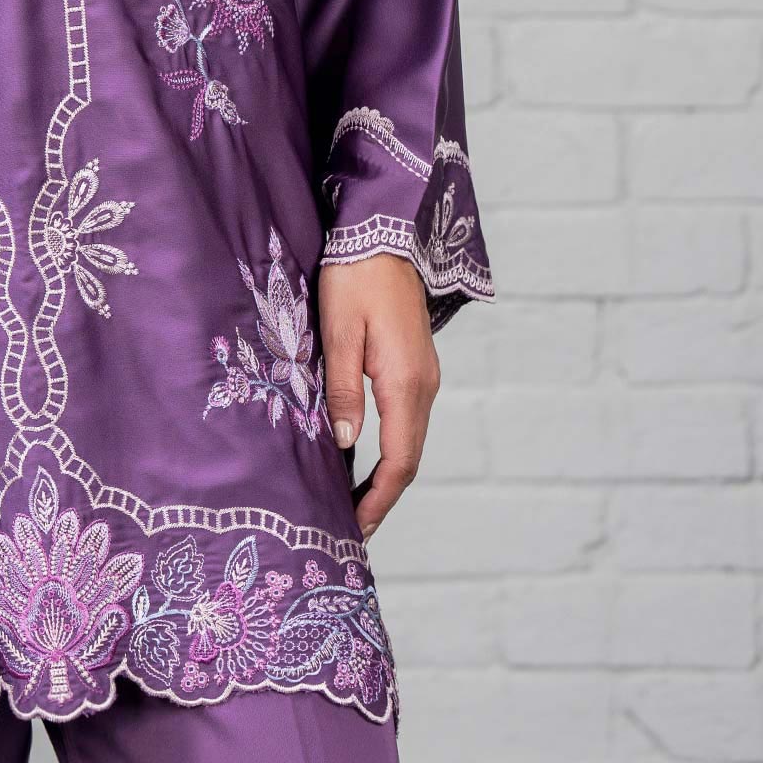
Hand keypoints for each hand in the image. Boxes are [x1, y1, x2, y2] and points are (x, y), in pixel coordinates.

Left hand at [318, 251, 439, 540]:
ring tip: (354, 500)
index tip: (355, 529)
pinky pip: (407, 419)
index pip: (399, 461)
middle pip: (410, 458)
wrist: (381, 234)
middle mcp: (424, 385)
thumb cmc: (354, 279)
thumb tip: (344, 444)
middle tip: (352, 528)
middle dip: (382, 496)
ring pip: (411, 440)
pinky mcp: (416, 364)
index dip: (378, 499)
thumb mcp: (338, 334)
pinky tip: (366, 455)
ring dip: (387, 474)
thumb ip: (343, 391)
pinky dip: (391, 448)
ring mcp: (424, 375)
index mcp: (406, 383)